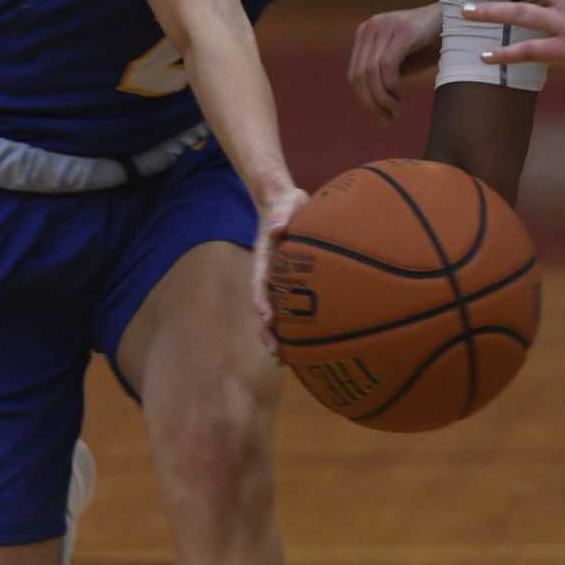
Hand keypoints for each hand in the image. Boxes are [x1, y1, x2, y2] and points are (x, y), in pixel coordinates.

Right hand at [251, 182, 310, 348]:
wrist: (287, 205)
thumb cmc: (287, 204)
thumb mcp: (286, 203)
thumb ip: (281, 215)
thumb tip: (277, 228)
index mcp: (265, 257)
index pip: (260, 282)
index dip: (262, 301)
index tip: (267, 317)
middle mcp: (269, 273)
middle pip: (264, 305)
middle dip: (267, 330)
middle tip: (275, 353)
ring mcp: (279, 280)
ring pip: (275, 311)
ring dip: (277, 336)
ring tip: (284, 360)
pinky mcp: (292, 283)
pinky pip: (291, 307)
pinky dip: (293, 326)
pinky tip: (304, 346)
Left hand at [348, 1, 441, 117]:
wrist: (452, 19)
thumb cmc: (426, 43)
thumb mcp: (398, 58)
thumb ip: (381, 74)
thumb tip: (370, 102)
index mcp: (364, 33)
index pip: (353, 74)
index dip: (364, 98)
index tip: (379, 114)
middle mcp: (369, 27)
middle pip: (359, 75)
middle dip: (371, 102)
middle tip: (386, 119)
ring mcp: (384, 27)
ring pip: (371, 72)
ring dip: (382, 98)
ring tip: (395, 111)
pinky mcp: (401, 32)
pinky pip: (387, 65)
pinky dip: (391, 85)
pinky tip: (400, 96)